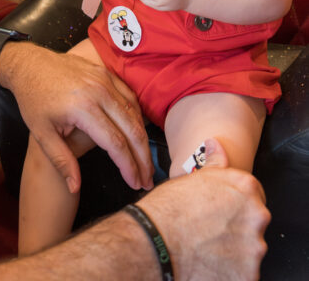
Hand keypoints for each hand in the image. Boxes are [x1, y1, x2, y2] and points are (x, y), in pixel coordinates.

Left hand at [0, 42, 152, 194]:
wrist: (29, 64)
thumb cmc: (33, 99)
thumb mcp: (41, 133)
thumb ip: (61, 161)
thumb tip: (74, 188)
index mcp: (83, 108)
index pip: (116, 143)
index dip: (128, 167)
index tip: (135, 183)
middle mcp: (99, 92)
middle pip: (132, 129)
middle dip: (143, 158)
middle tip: (147, 179)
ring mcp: (104, 79)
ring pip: (134, 113)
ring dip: (142, 139)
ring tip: (144, 161)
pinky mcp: (105, 73)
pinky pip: (129, 96)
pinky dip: (137, 117)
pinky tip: (137, 133)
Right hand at [137, 168, 269, 280]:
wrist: (156, 240)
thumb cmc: (171, 208)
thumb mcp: (194, 177)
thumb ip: (215, 162)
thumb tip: (216, 144)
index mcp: (246, 188)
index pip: (255, 196)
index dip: (236, 204)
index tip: (224, 211)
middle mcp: (256, 215)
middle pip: (255, 223)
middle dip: (238, 227)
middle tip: (213, 231)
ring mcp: (254, 247)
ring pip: (250, 250)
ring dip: (236, 251)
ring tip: (209, 248)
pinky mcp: (248, 274)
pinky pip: (245, 273)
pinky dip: (231, 271)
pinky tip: (211, 263)